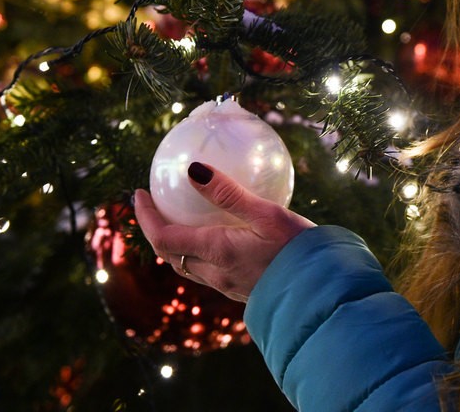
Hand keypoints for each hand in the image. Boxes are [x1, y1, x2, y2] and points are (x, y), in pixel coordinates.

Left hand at [134, 162, 314, 301]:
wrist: (321, 290)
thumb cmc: (297, 248)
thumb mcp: (267, 213)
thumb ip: (229, 193)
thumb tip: (193, 170)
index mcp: (215, 252)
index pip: (163, 238)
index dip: (145, 217)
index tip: (138, 194)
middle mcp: (215, 273)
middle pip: (171, 254)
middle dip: (156, 229)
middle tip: (154, 203)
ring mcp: (227, 284)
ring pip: (188, 265)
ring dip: (176, 243)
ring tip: (180, 218)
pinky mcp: (241, 289)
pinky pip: (208, 270)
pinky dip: (199, 251)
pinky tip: (218, 236)